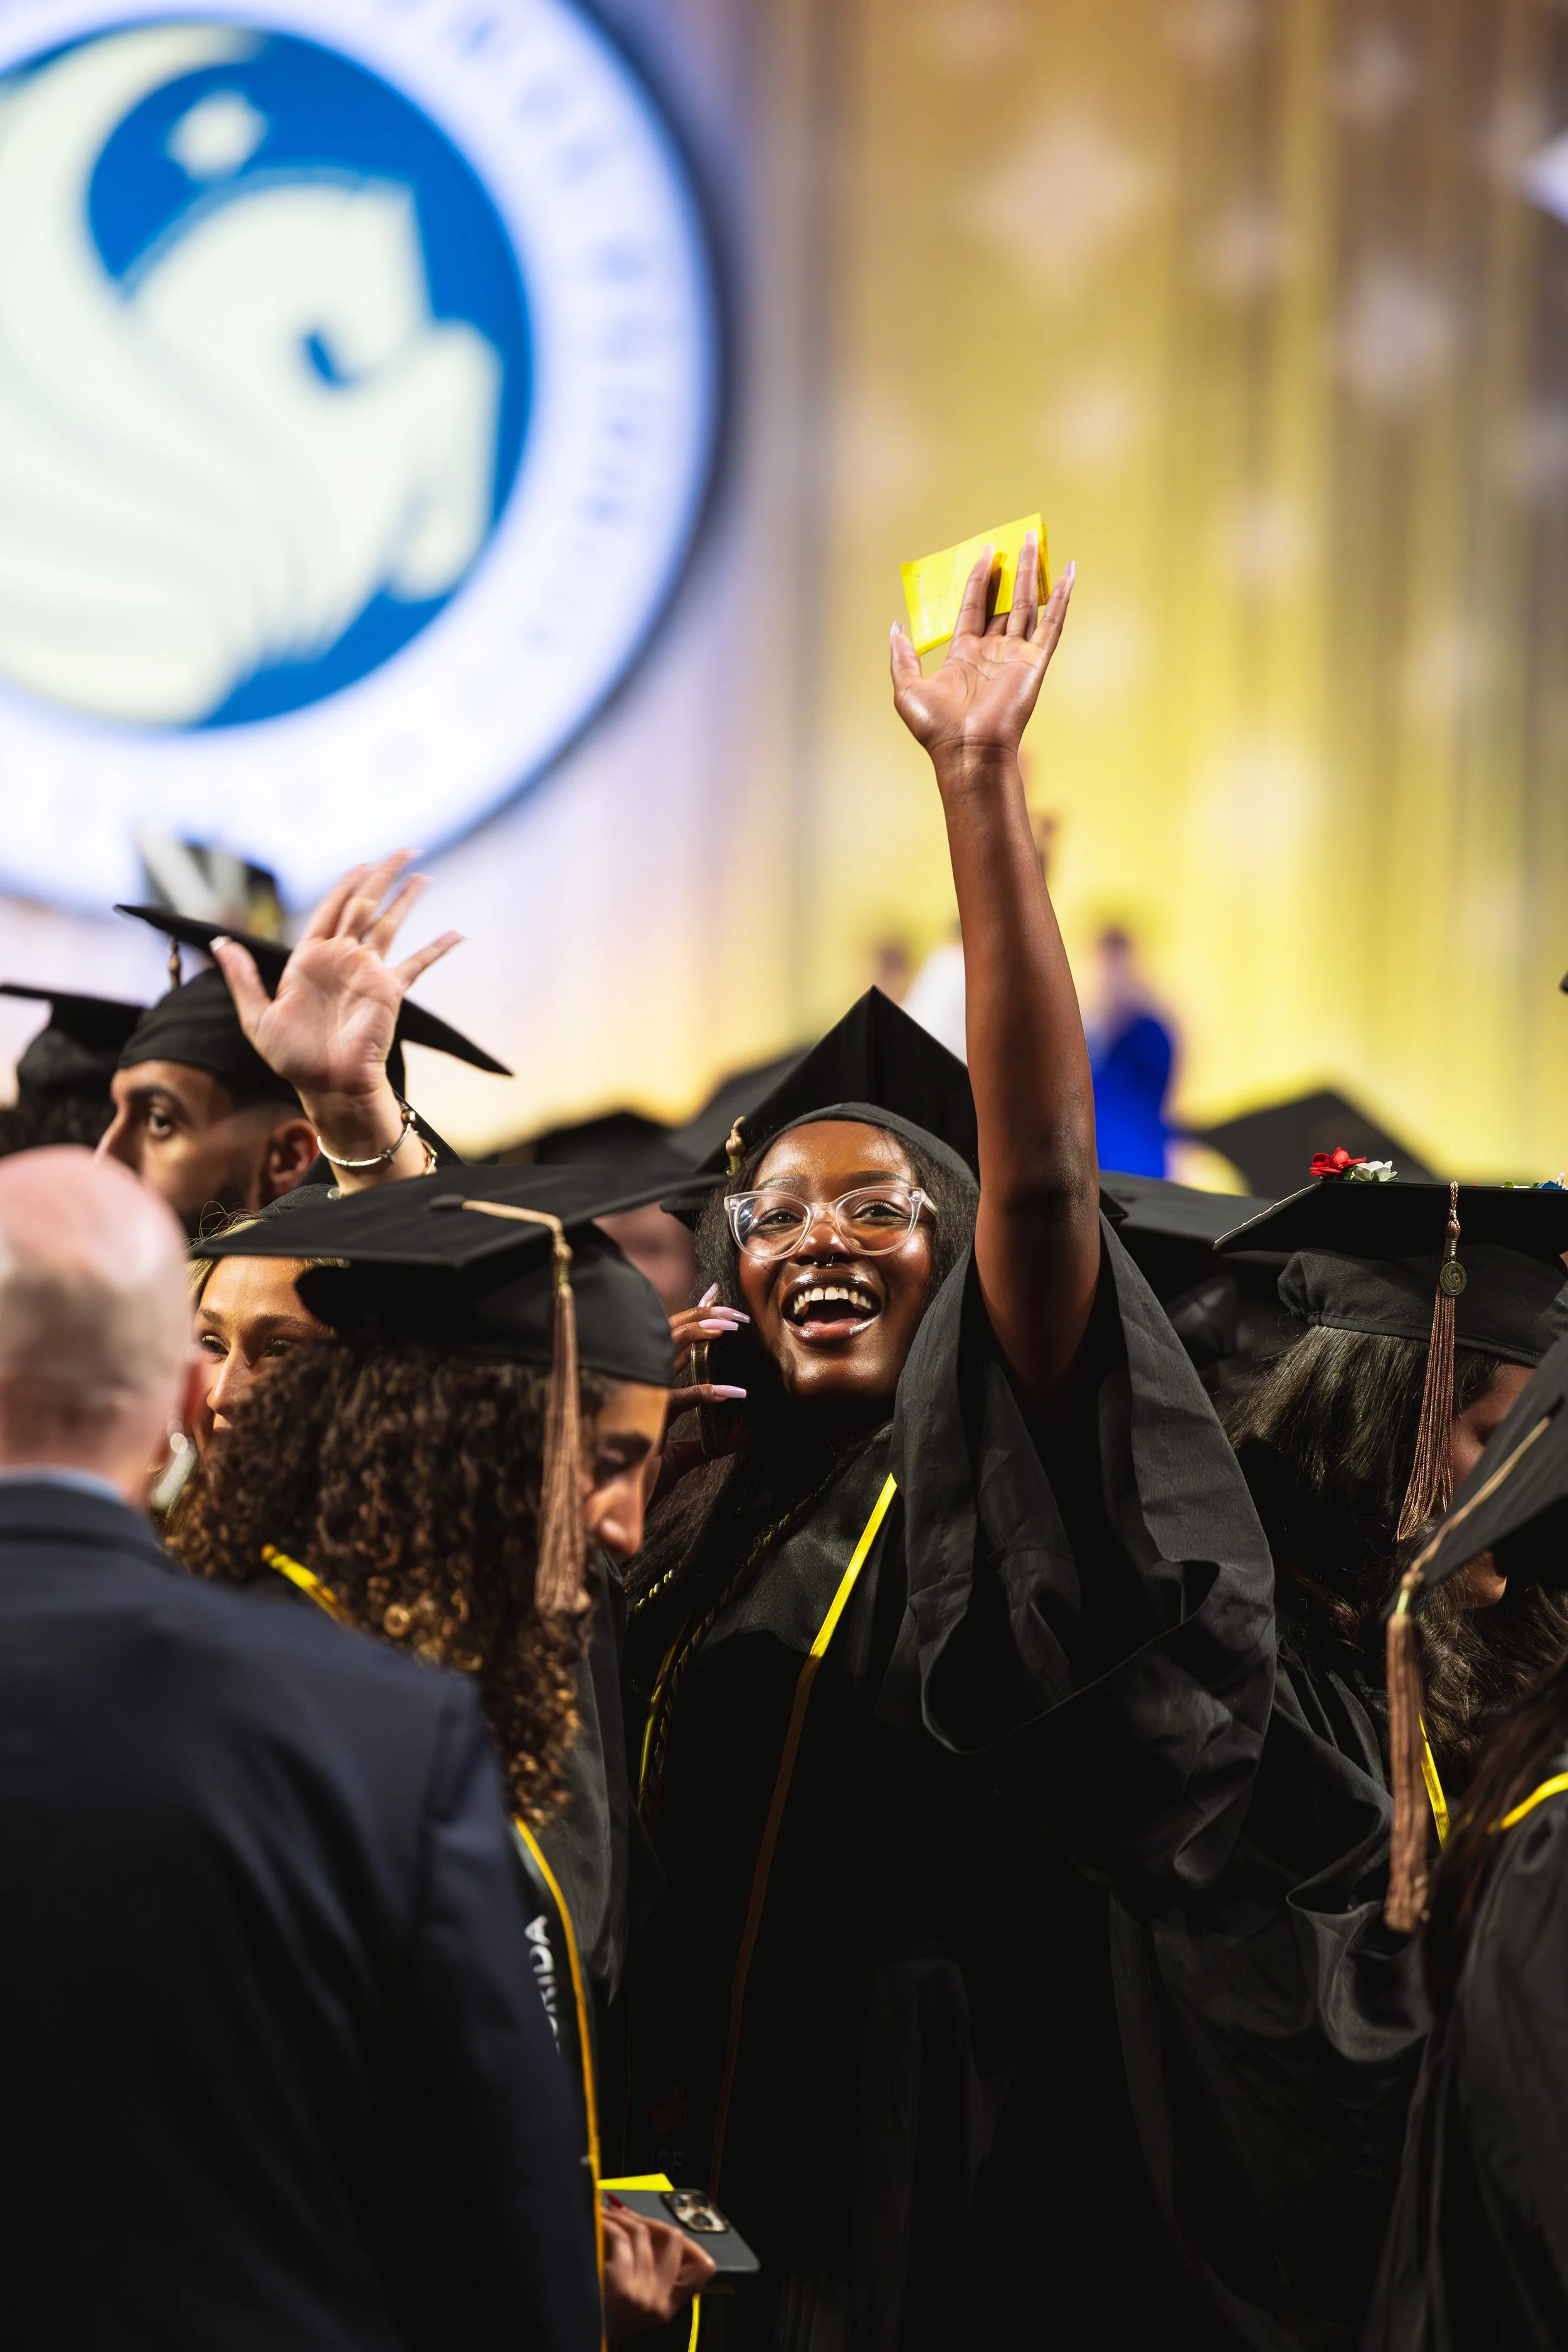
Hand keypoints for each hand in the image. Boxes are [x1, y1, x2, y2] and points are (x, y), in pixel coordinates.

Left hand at [210, 852, 459, 1102]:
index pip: (331, 908)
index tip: (364, 862)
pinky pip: (416, 965)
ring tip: (423, 875)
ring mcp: (368, 973)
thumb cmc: (292, 1057)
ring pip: (390, 925)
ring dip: (407, 899)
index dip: (347, 883)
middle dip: (382, 876)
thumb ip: (242, 977)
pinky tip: (457, 934)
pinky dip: (436, 949)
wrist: (327, 1085)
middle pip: (364, 905)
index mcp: (310, 959)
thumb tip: (219, 942)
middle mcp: (342, 959)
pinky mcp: (389, 991)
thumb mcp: (257, 1017)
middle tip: (402, 850)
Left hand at [602, 2204, 715, 2337]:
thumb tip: (653, 2228)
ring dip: (624, 2217)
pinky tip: (601, 2221)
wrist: (579, 2336)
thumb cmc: (602, 2317)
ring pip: (643, 2233)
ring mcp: (642, 2294)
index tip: (667, 2232)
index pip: (703, 2269)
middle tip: (633, 2217)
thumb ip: (655, 2276)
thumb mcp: (638, 2303)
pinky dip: (610, 2223)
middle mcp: (659, 2301)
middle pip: (674, 2239)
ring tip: (609, 2214)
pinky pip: (622, 2238)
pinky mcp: (622, 2285)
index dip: (692, 2244)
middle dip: (653, 2221)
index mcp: (668, 2307)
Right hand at [647, 1286, 749, 1496]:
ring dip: (700, 1333)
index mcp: (643, 1391)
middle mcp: (638, 1388)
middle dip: (700, 1315)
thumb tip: (746, 1434)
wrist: (608, 1514)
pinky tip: (735, 1395)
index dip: (690, 1317)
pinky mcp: (643, 1421)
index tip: (712, 1296)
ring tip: (731, 1327)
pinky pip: (678, 1400)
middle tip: (733, 1310)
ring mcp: (638, 1399)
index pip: (667, 1344)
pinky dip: (708, 1394)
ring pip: (667, 1351)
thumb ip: (709, 1444)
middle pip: (668, 1336)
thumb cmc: (636, 1485)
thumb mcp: (681, 1460)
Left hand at [890, 534, 1073, 767]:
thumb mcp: (907, 689)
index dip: (979, 578)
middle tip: (1019, 540)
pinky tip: (1069, 574)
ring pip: (1028, 604)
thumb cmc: (938, 728)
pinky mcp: (1034, 662)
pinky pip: (1052, 624)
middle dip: (1012, 570)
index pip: (974, 605)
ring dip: (1034, 573)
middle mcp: (993, 651)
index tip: (986, 553)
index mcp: (965, 654)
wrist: (967, 752)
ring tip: (1037, 541)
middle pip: (1005, 600)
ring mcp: (1016, 656)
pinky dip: (1062, 599)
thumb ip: (902, 656)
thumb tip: (895, 627)